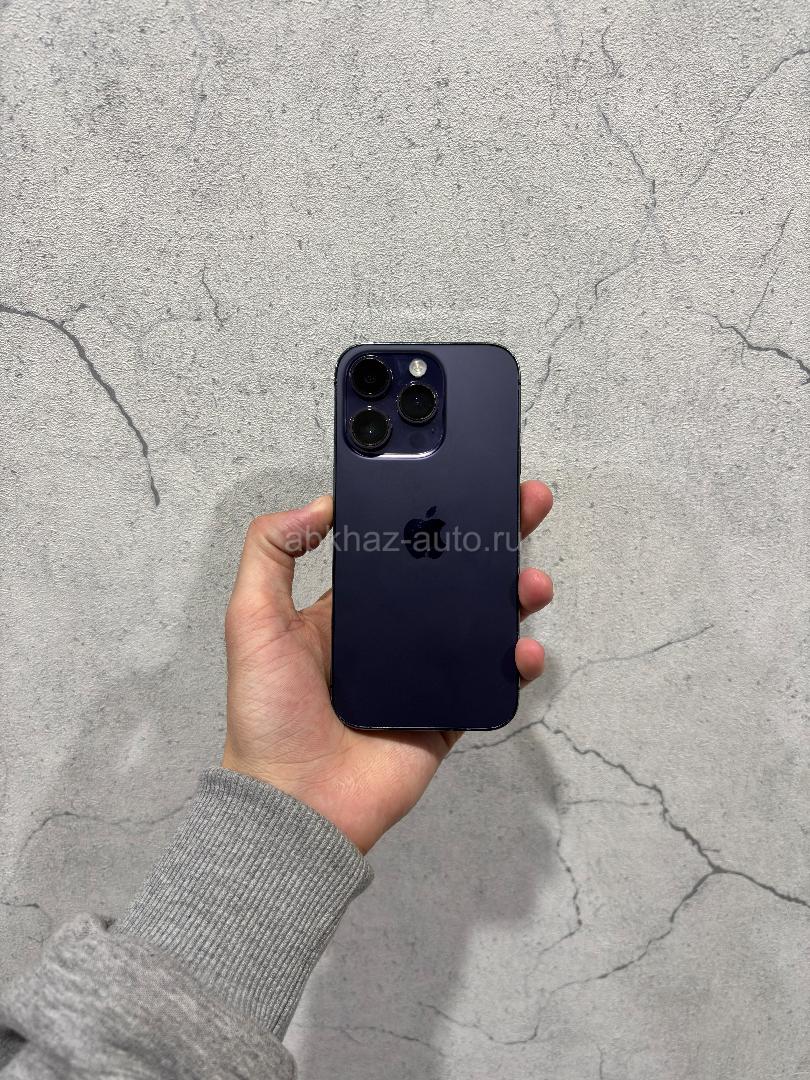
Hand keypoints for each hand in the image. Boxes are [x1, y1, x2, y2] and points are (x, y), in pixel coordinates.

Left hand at [222, 481, 553, 852]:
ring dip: (514, 594)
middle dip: (492, 538)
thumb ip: (270, 554)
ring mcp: (424, 674)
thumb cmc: (267, 716)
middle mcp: (392, 635)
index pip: (400, 548)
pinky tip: (523, 648)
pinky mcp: (447, 712)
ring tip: (531, 580)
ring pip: (482, 623)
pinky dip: (517, 663)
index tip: (459, 481)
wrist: (295, 803)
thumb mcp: (251, 620)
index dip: (430, 514)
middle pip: (453, 575)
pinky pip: (491, 681)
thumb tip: (317, 504)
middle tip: (523, 505)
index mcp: (349, 609)